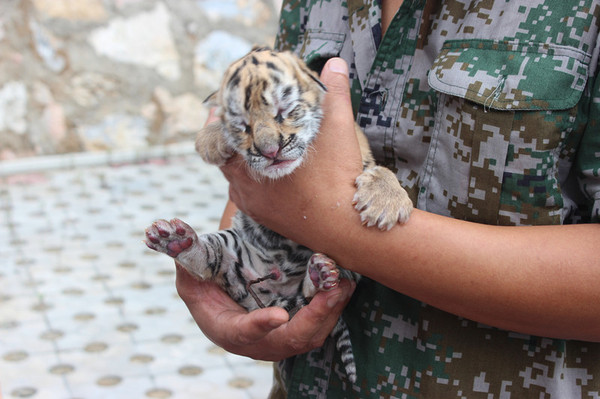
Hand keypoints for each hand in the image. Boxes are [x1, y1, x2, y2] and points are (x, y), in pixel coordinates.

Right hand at [175, 263, 355, 359]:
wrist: (226, 295)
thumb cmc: (207, 283)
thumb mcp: (192, 271)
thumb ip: (185, 254)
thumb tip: (164, 227)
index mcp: (227, 329)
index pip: (242, 333)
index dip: (258, 327)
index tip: (276, 315)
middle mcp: (257, 341)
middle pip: (288, 340)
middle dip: (312, 318)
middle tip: (331, 292)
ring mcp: (280, 337)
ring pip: (310, 335)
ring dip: (329, 312)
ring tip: (343, 285)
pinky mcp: (297, 327)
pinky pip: (319, 324)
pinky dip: (333, 308)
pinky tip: (344, 284)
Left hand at [220, 58, 363, 241]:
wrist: (345, 229)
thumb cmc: (338, 179)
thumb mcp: (338, 130)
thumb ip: (333, 94)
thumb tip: (335, 63)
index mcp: (251, 160)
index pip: (218, 134)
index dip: (221, 118)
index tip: (226, 107)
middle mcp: (242, 185)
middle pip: (224, 155)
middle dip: (234, 138)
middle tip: (245, 123)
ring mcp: (250, 204)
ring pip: (234, 174)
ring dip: (241, 160)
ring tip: (257, 144)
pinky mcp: (261, 218)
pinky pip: (245, 194)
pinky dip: (251, 180)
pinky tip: (269, 171)